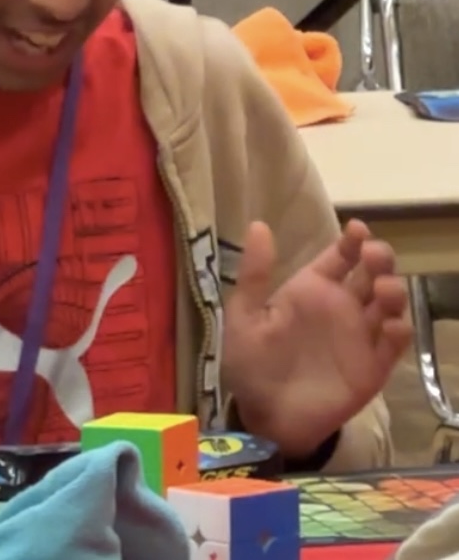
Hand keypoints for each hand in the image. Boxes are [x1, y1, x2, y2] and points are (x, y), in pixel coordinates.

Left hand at [222, 219, 411, 458]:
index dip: (351, 241)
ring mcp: (359, 337)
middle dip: (380, 259)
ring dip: (393, 291)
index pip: (339, 257)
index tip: (358, 229)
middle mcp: (340, 308)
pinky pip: (393, 346)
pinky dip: (398, 333)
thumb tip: (258, 225)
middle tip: (375, 254)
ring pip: (388, 305)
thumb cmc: (251, 363)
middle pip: (371, 274)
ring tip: (384, 288)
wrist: (264, 416)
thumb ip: (255, 274)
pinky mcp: (372, 368)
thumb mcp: (244, 316)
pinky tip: (391, 326)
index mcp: (310, 290)